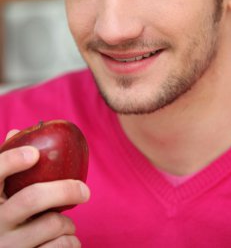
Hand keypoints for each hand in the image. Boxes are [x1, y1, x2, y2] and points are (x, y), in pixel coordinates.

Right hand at [0, 131, 89, 246]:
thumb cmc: (5, 221)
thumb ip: (6, 167)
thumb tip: (15, 132)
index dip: (11, 161)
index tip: (34, 153)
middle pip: (32, 199)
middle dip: (64, 190)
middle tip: (85, 190)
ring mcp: (8, 247)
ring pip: (50, 224)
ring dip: (67, 222)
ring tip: (65, 223)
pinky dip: (70, 242)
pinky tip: (66, 240)